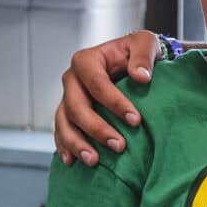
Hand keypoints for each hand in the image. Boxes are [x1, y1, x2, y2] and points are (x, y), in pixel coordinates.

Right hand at [54, 29, 159, 166]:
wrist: (132, 65)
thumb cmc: (138, 54)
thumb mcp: (145, 44)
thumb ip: (143, 56)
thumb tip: (142, 77)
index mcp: (87, 60)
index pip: (96, 83)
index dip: (114, 102)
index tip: (135, 120)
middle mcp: (72, 80)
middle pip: (77, 107)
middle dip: (97, 128)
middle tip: (119, 146)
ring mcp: (68, 98)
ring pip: (64, 122)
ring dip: (77, 143)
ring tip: (94, 161)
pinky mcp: (69, 114)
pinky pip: (61, 132)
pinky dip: (65, 147)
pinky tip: (72, 162)